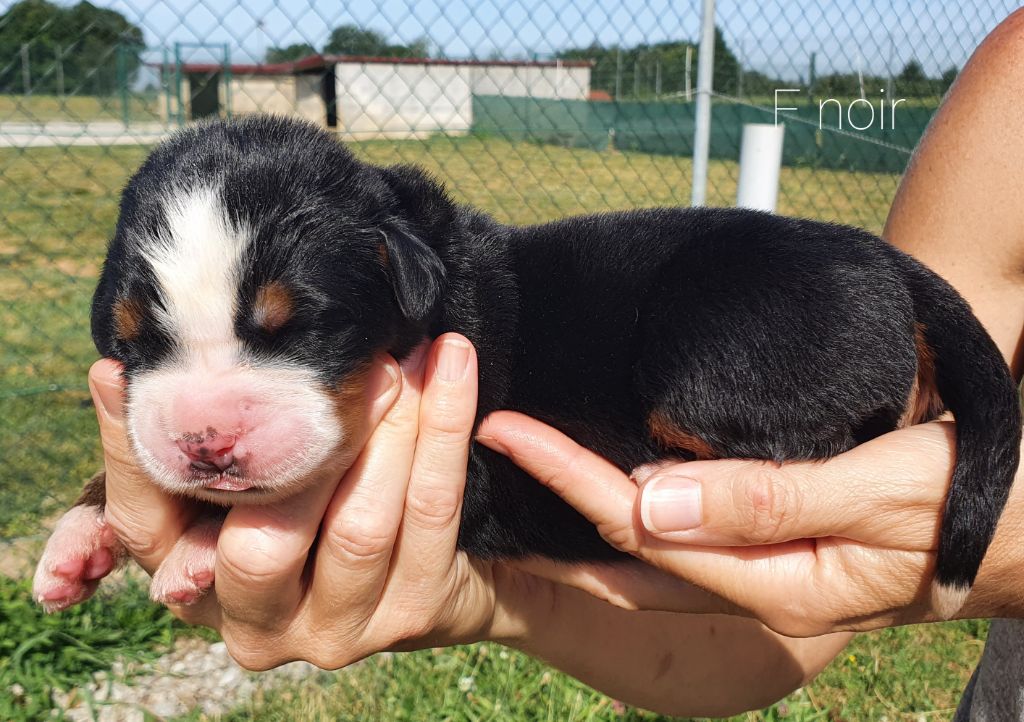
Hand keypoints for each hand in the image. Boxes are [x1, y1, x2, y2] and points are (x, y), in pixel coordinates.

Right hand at [96, 334, 513, 668]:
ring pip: (361, 523)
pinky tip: (452, 367)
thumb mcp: (240, 494)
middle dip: (304, 445)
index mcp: (198, 589)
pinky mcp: (413, 612)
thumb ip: (190, 453)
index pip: (143, 526)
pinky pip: (434, 509)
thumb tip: (110, 375)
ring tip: (404, 357)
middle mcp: (258, 626)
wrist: (425, 580)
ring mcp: (339, 629)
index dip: (127, 449)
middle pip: (261, 544)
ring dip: (390, 426)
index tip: (116, 371)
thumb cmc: (314, 516)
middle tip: (344, 363)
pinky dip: (445, 428)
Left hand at [476, 412, 1007, 636]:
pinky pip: (675, 536)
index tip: (506, 431)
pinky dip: (621, 509)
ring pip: (639, 552)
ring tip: (515, 471)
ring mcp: (754, 572)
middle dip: (549, 496)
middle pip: (623, 548)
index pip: (640, 531)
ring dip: (573, 510)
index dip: (568, 479)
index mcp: (775, 584)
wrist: (1017, 518)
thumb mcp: (883, 491)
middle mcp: (750, 587)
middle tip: (486, 441)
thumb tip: (655, 502)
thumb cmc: (965, 496)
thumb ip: (770, 502)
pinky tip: (592, 485)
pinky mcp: (763, 547)